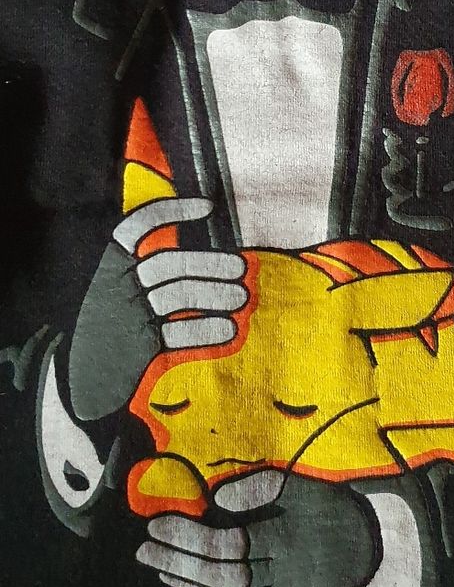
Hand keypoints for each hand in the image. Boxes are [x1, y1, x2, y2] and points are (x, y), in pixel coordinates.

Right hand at [113, 197, 246, 348]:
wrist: (78, 379)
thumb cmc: (109, 325)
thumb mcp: (114, 287)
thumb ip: (144, 267)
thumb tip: (204, 250)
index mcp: (110, 263)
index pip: (137, 226)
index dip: (172, 210)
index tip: (208, 206)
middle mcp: (116, 284)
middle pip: (169, 263)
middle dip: (209, 263)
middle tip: (242, 268)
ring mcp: (126, 315)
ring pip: (178, 295)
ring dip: (215, 293)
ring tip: (242, 297)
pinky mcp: (137, 346)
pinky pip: (177, 333)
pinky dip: (206, 330)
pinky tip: (229, 329)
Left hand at [136, 471, 378, 586]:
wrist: (375, 548)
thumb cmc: (335, 507)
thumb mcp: (305, 485)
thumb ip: (262, 487)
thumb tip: (215, 497)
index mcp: (287, 540)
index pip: (229, 545)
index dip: (190, 537)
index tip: (157, 524)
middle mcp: (282, 574)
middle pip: (222, 575)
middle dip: (178, 562)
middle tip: (143, 549)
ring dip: (187, 584)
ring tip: (156, 566)